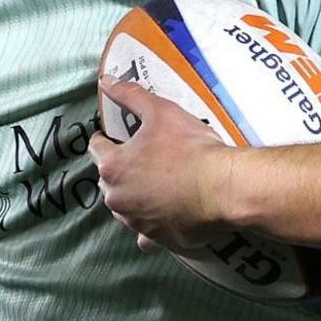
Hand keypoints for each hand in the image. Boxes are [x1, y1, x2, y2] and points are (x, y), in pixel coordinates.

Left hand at [90, 74, 234, 252]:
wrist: (224, 187)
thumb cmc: (192, 148)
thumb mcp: (161, 112)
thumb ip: (130, 95)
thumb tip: (106, 81)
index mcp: (114, 167)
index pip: (97, 149)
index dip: (105, 139)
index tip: (114, 136)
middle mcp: (118, 199)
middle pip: (109, 181)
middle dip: (120, 170)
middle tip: (141, 159)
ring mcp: (137, 222)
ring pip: (126, 208)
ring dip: (134, 197)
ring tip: (154, 185)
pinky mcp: (159, 238)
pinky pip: (147, 235)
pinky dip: (151, 228)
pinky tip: (163, 218)